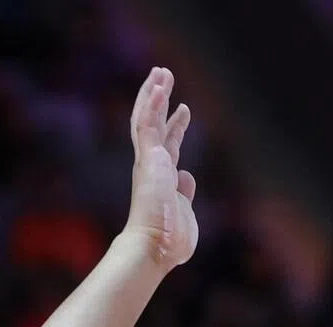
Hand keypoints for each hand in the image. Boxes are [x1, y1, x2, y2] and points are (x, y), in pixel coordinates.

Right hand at [123, 67, 198, 267]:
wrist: (155, 248)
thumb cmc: (169, 243)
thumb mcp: (184, 214)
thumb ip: (184, 195)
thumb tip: (186, 177)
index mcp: (163, 180)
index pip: (169, 145)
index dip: (176, 126)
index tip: (184, 109)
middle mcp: (153, 167)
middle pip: (155, 125)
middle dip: (161, 101)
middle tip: (165, 77)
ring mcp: (148, 162)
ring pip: (148, 119)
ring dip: (153, 94)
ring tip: (161, 72)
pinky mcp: (146, 160)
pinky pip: (146, 125)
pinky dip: (152, 104)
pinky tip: (159, 87)